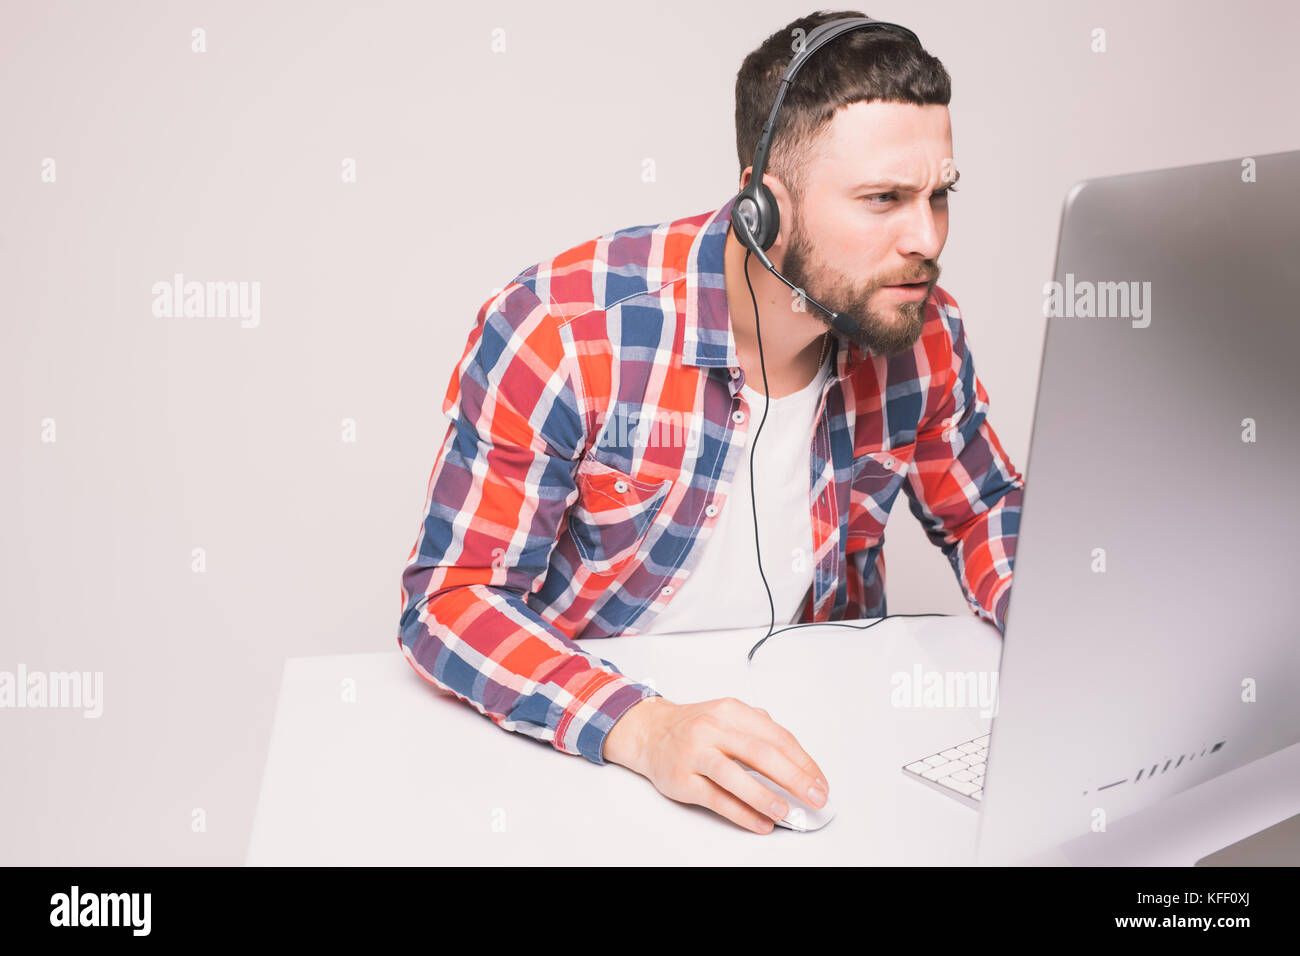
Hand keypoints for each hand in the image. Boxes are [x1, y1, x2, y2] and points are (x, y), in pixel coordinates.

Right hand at [603, 695, 829, 833]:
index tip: (819, 781)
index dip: (803, 761)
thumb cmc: (695, 728)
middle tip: (814, 796)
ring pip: (735, 775)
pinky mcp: (682, 778)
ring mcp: (695, 753)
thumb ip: (760, 731)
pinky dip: (742, 813)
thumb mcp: (728, 716)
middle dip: (794, 777)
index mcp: (731, 711)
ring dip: (765, 796)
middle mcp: (712, 728)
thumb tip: (798, 764)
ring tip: (786, 812)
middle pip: (761, 752)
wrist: (650, 732)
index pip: (776, 736)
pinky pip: (716, 798)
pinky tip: (760, 822)